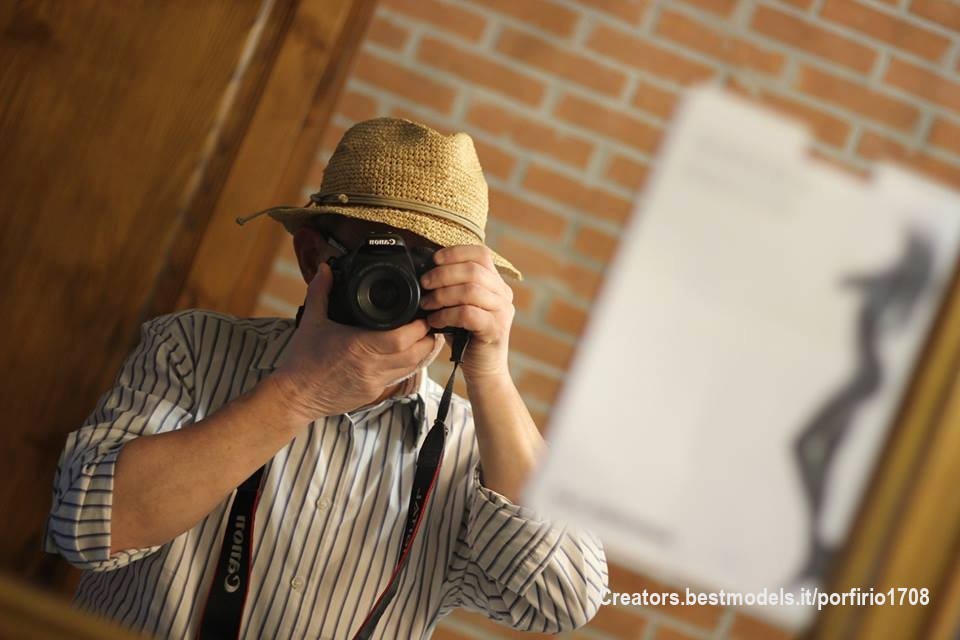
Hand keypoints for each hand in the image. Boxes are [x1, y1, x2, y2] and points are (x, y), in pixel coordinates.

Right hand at [270, 263, 440, 421]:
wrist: (295, 396)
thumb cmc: (302, 360)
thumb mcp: (311, 321)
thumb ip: (320, 291)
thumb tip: (324, 268)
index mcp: (360, 346)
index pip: (402, 338)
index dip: (419, 326)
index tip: (422, 314)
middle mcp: (372, 367)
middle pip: (416, 353)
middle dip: (426, 338)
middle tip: (427, 323)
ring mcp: (375, 383)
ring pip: (412, 368)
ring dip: (421, 352)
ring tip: (423, 336)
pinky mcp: (374, 394)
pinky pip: (400, 378)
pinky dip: (408, 365)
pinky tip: (407, 354)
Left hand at [419, 245, 514, 382]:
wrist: (484, 370)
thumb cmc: (467, 337)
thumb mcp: (460, 306)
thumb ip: (453, 287)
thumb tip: (426, 271)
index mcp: (496, 283)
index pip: (481, 254)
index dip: (456, 252)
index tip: (434, 260)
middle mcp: (503, 294)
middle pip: (474, 269)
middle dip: (443, 274)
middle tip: (424, 284)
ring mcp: (502, 312)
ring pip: (470, 290)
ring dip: (442, 295)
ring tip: (426, 304)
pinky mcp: (495, 329)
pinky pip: (467, 313)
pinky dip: (446, 315)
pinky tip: (435, 321)